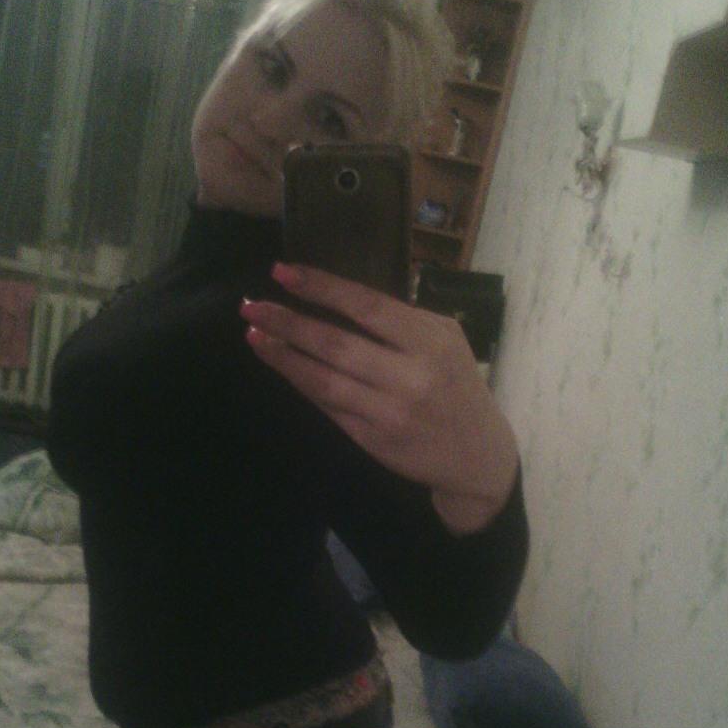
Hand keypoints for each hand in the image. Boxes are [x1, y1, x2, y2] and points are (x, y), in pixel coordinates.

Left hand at [239, 262, 518, 533]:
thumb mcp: (446, 341)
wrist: (477, 455)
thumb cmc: (456, 386)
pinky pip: (328, 406)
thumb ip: (401, 322)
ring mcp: (390, 411)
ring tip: (255, 335)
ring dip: (284, 356)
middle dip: (288, 322)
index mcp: (430, 340)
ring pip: (324, 380)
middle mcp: (411, 376)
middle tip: (251, 305)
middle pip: (336, 344)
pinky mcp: (373, 439)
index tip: (283, 272)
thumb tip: (337, 296)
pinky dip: (301, 383)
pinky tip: (282, 365)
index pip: (366, 306)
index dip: (321, 287)